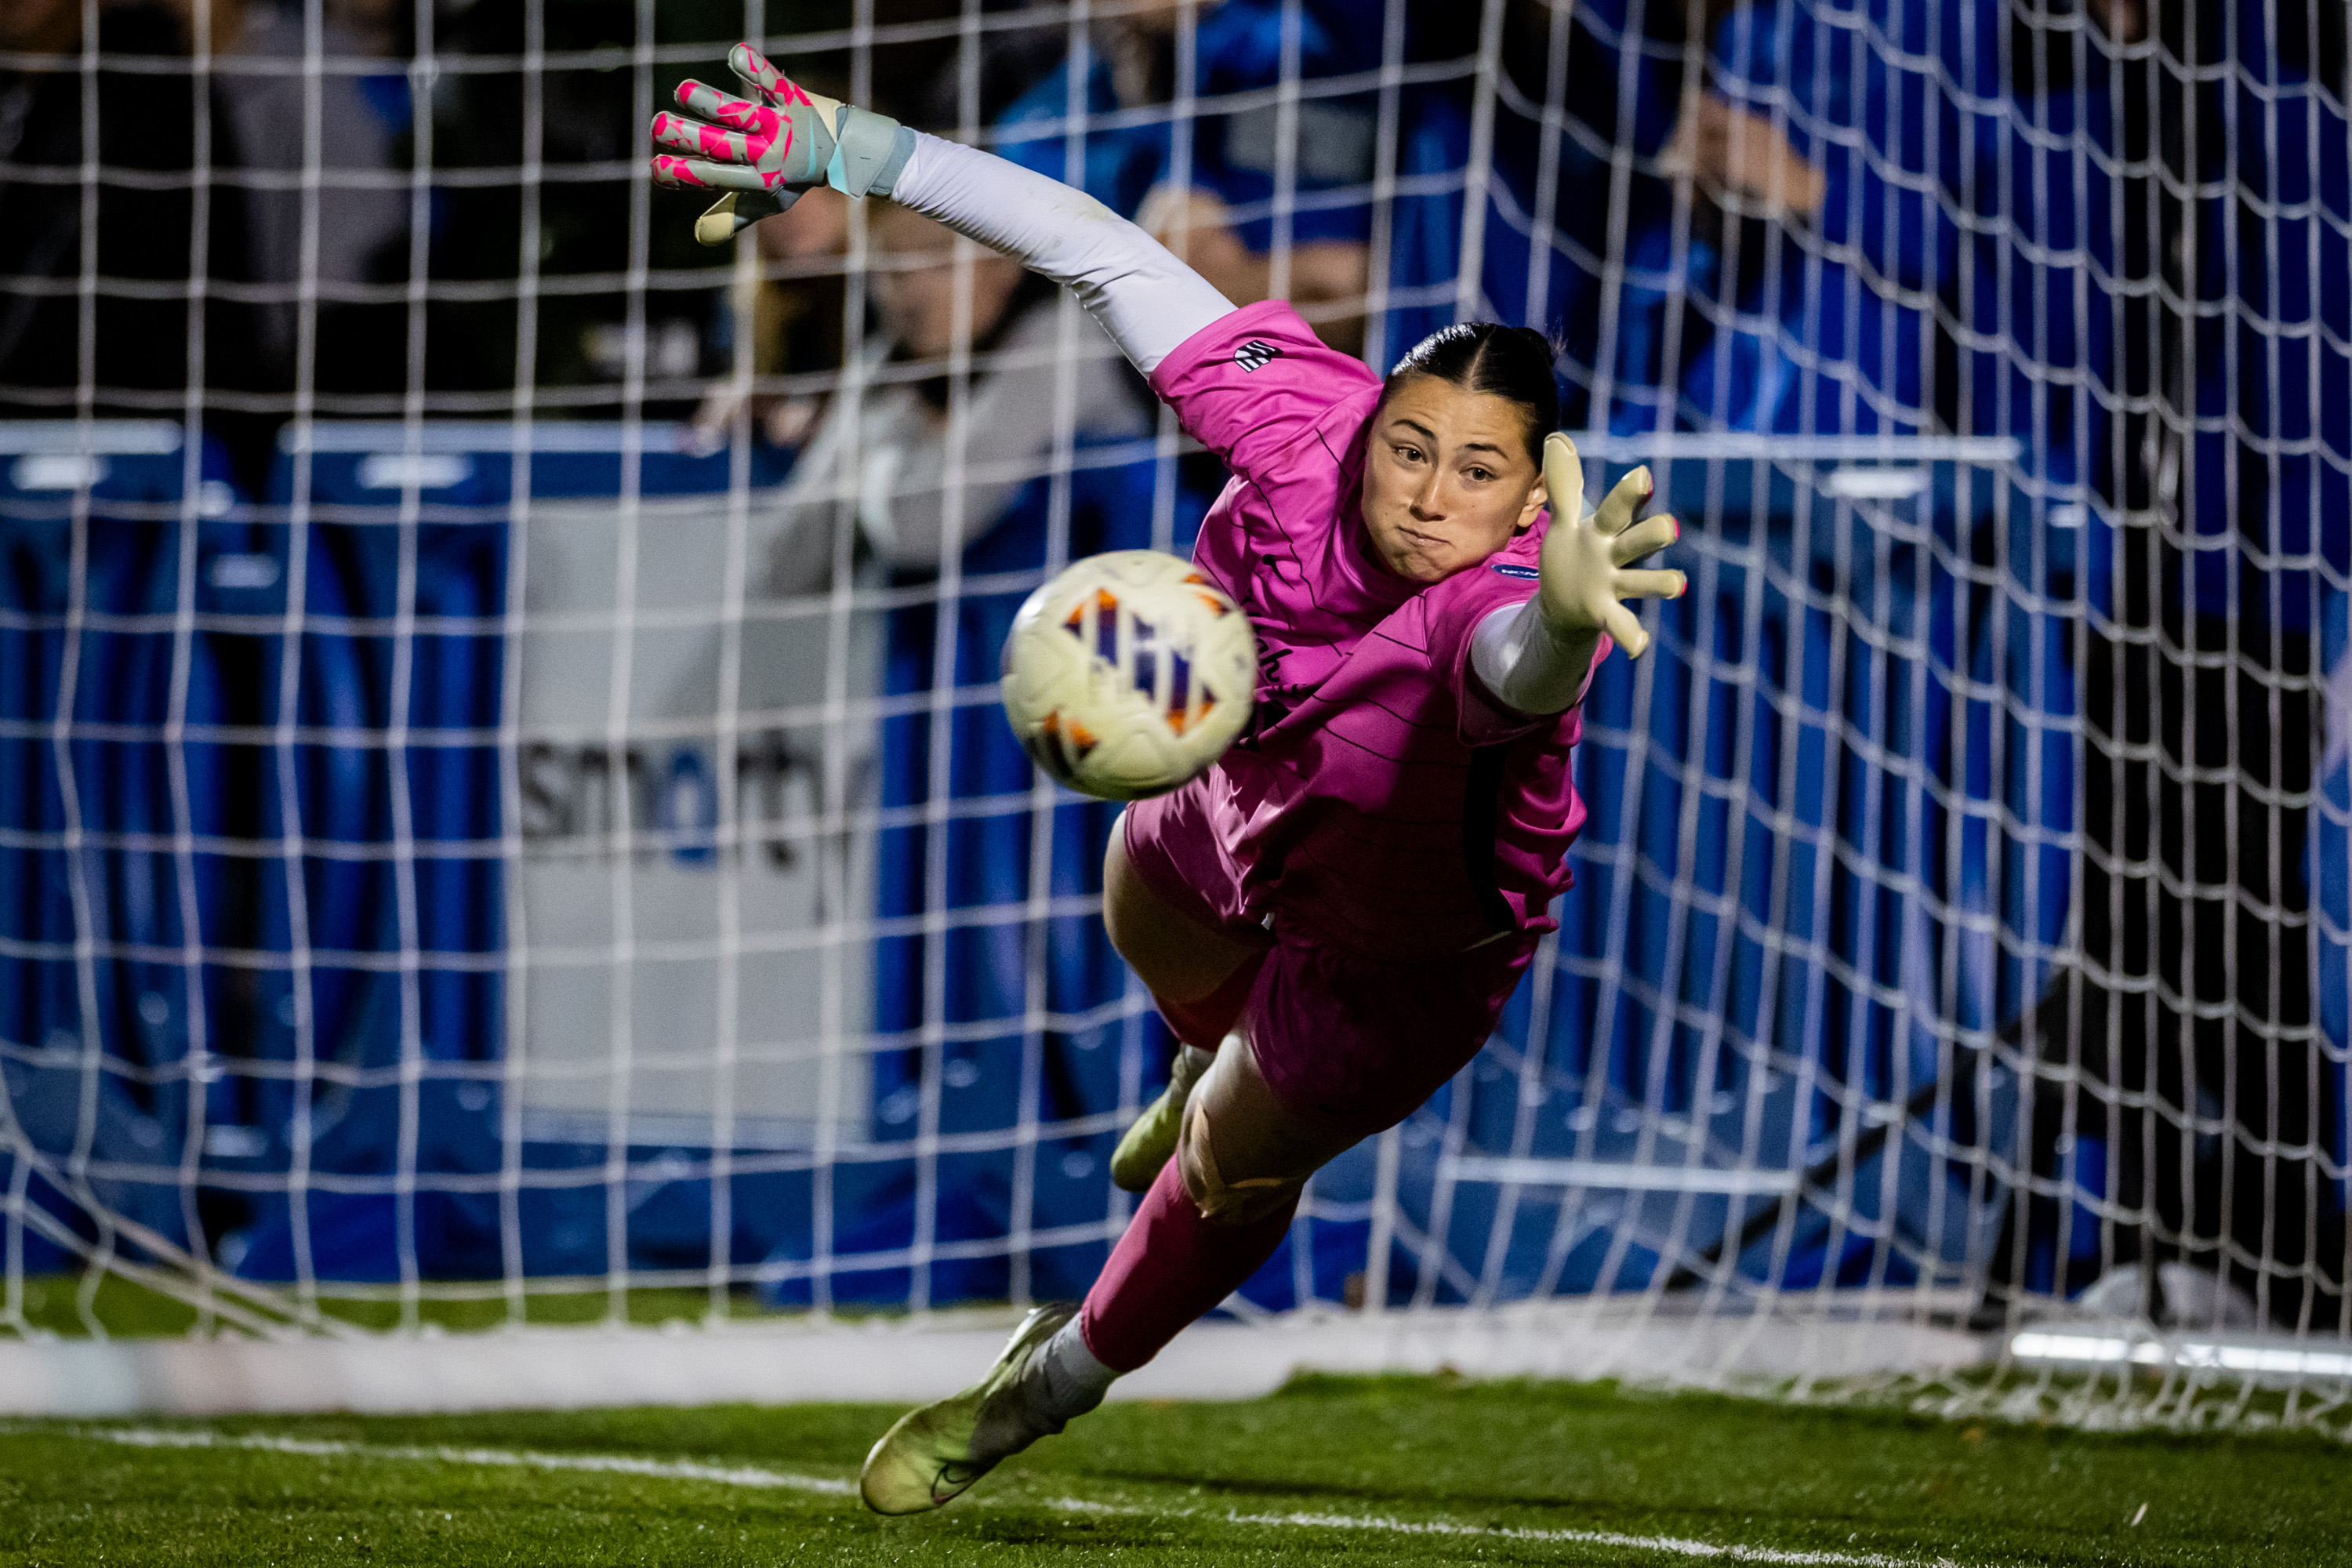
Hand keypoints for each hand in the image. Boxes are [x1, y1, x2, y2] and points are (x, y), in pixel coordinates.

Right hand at [649, 43, 912, 244]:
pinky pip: (773, 82)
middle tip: (657, 126)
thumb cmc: (797, 178)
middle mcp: (768, 154)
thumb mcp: (767, 201)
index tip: (656, 169)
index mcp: (758, 180)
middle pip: (722, 146)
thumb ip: (732, 215)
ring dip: (710, 102)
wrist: (847, 153)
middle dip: (687, 137)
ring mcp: (781, 125)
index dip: (684, 175)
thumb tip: (700, 236)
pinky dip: (755, 67)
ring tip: (682, 91)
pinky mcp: (794, 99)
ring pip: (740, 113)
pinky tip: (735, 56)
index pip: (714, 178)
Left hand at [1537, 432, 1685, 659]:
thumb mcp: (1566, 520)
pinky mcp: (1606, 613)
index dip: (1631, 494)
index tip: (1641, 476)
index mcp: (1605, 529)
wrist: (1565, 601)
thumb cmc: (1573, 553)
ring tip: (1676, 585)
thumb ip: (1565, 484)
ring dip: (1659, 583)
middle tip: (1669, 528)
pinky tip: (1639, 646)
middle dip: (1654, 534)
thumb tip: (1556, 437)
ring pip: (1643, 582)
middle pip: (1640, 541)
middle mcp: (1618, 555)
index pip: (1620, 507)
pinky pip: (1622, 624)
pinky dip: (1632, 635)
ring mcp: (1616, 585)